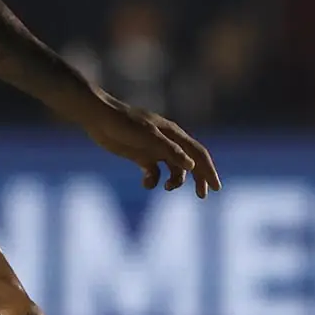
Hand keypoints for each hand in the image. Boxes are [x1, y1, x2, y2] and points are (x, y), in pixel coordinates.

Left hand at [74, 90, 221, 196]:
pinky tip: (146, 183)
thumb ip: (170, 151)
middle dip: (198, 178)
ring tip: (166, 187)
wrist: (99, 118)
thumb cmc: (124, 124)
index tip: (215, 188)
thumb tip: (192, 165)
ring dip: (174, 181)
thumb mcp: (149, 138)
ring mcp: (154, 149)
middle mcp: (167, 142)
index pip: (198, 153)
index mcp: (173, 134)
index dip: (209, 170)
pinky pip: (154, 172)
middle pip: (190, 162)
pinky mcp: (140, 155)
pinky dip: (153, 180)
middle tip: (202, 196)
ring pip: (173, 169)